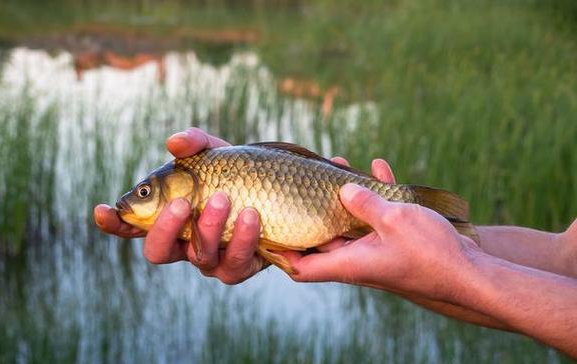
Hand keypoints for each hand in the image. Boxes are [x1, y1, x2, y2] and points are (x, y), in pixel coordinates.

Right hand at [93, 127, 264, 283]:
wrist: (276, 190)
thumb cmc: (233, 172)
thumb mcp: (214, 152)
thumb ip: (193, 143)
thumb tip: (173, 144)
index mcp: (168, 217)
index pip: (132, 225)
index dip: (114, 223)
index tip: (102, 211)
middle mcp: (183, 243)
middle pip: (158, 251)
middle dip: (166, 228)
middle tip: (182, 202)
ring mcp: (210, 258)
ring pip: (201, 257)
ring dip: (212, 229)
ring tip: (229, 201)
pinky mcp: (239, 266)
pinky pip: (238, 264)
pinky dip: (247, 240)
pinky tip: (254, 216)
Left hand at [283, 181, 479, 301]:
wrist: (470, 274)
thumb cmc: (430, 254)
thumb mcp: (394, 220)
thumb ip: (364, 203)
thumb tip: (341, 189)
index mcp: (348, 263)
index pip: (300, 267)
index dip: (279, 253)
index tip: (265, 231)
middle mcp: (356, 260)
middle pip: (321, 236)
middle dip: (310, 208)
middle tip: (301, 181)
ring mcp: (374, 251)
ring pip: (348, 222)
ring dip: (342, 196)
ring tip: (338, 165)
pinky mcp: (393, 243)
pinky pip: (376, 217)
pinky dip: (374, 196)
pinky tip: (378, 168)